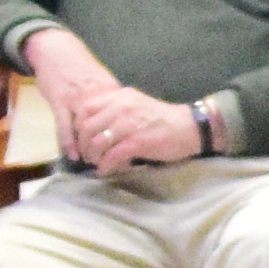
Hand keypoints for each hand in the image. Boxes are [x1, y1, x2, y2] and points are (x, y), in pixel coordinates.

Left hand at [58, 80, 190, 172]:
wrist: (189, 127)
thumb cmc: (161, 118)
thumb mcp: (134, 105)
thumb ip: (114, 110)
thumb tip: (93, 126)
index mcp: (119, 97)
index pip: (86, 108)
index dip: (79, 126)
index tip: (83, 139)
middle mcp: (121, 107)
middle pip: (88, 128)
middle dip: (84, 146)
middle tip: (88, 156)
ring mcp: (130, 124)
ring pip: (98, 143)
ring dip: (93, 157)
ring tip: (97, 164)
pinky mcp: (139, 141)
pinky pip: (113, 155)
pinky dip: (105, 165)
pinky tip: (105, 170)